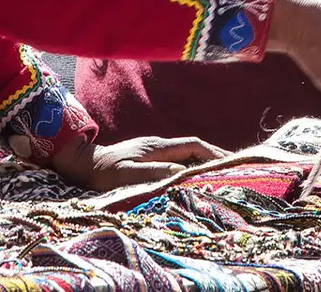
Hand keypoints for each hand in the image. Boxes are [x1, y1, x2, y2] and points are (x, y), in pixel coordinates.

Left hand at [52, 135, 227, 190]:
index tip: (229, 163)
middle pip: (195, 147)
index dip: (212, 153)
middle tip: (235, 167)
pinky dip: (193, 164)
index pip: (193, 145)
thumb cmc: (105, 172)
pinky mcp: (150, 157)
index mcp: (157, 147)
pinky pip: (179, 158)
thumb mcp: (128, 174)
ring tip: (223, 171)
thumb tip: (182, 172)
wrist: (85, 164)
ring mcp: (155, 150)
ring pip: (188, 152)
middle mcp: (159, 145)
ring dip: (205, 160)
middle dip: (215, 155)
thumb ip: (154, 172)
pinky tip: (198, 174)